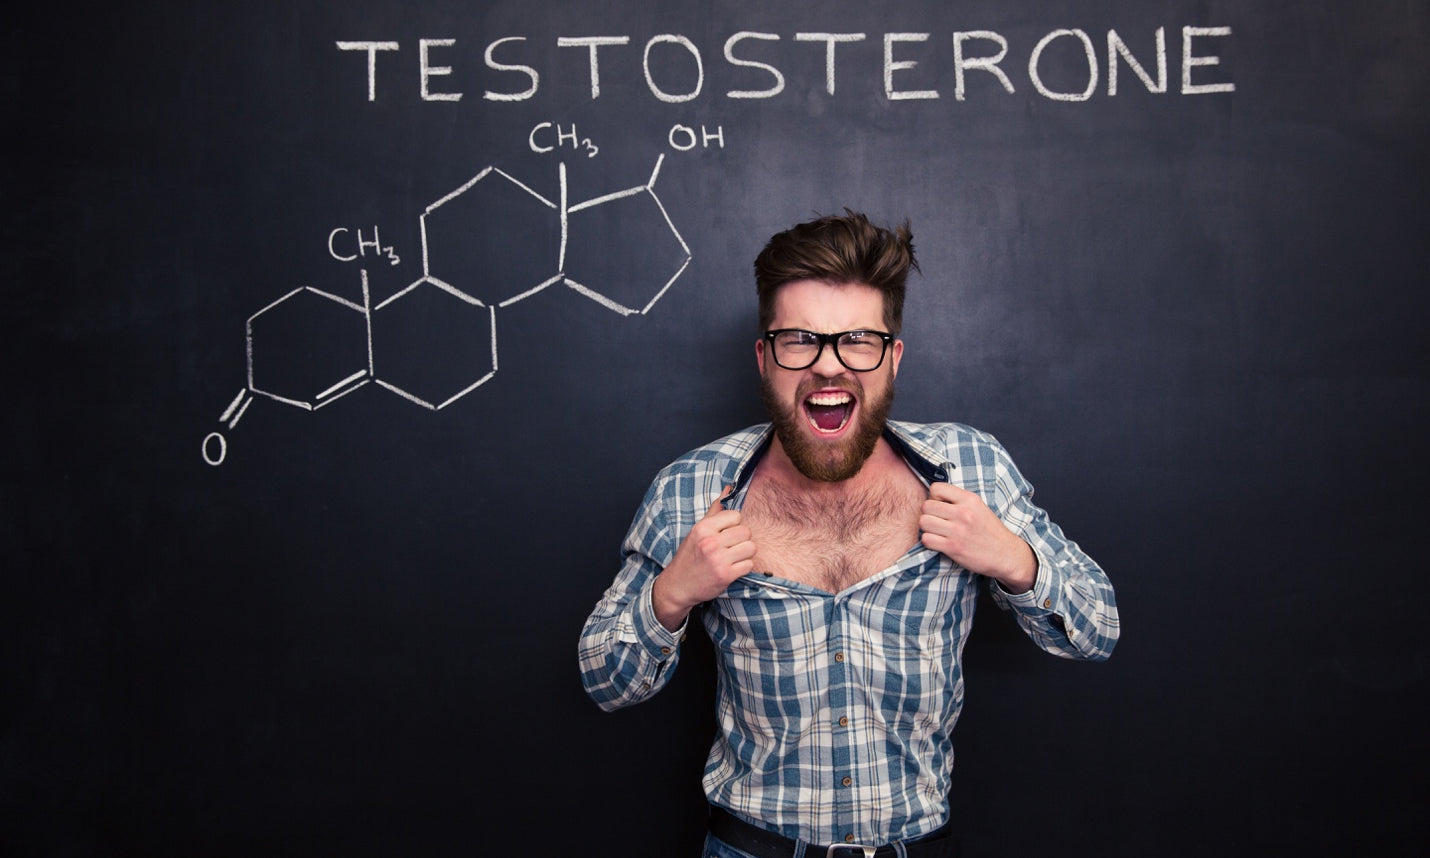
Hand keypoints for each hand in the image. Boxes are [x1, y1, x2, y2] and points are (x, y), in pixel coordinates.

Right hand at [652, 487, 756, 629]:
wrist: (678, 585)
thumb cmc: (690, 556)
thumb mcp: (698, 531)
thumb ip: (715, 510)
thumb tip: (729, 488)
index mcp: (703, 528)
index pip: (736, 516)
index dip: (734, 525)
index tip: (726, 534)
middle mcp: (710, 542)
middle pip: (746, 532)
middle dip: (741, 540)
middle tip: (731, 548)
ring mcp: (718, 559)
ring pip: (751, 548)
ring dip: (745, 554)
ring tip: (733, 557)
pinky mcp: (725, 575)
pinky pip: (749, 565)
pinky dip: (743, 568)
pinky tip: (732, 569)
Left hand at [920, 482, 1035, 592]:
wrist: (1006, 554)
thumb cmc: (990, 531)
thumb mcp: (978, 507)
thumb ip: (958, 500)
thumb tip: (933, 496)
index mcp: (970, 499)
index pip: (936, 488)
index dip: (933, 497)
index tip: (940, 506)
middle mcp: (963, 513)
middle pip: (926, 506)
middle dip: (928, 514)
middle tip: (937, 521)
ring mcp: (957, 530)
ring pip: (924, 522)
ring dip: (927, 528)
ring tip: (937, 531)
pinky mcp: (953, 547)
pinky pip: (926, 539)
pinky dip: (929, 541)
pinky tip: (939, 542)